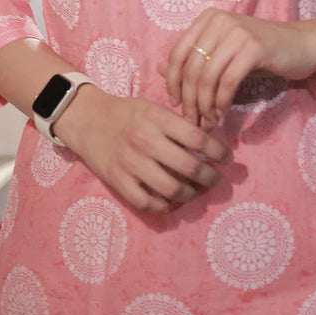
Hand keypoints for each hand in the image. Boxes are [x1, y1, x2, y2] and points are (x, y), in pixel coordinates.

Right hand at [52, 84, 233, 214]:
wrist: (87, 119)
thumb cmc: (126, 113)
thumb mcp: (153, 108)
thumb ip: (177, 124)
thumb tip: (209, 144)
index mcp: (157, 118)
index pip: (197, 138)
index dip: (218, 151)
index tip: (228, 159)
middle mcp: (145, 140)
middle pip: (189, 167)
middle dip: (210, 177)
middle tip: (216, 178)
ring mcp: (130, 163)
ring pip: (171, 189)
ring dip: (191, 194)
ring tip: (197, 191)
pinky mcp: (118, 181)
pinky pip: (148, 203)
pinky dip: (165, 206)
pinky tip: (173, 201)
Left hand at [157, 10, 315, 130]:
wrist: (302, 45)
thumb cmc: (260, 51)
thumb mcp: (223, 53)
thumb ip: (193, 59)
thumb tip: (157, 69)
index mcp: (207, 19)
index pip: (177, 53)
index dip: (172, 82)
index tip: (176, 105)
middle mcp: (219, 21)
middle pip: (191, 68)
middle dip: (189, 100)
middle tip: (192, 122)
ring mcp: (237, 32)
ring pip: (207, 77)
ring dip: (205, 106)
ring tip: (208, 122)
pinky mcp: (254, 47)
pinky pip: (228, 81)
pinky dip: (221, 103)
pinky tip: (222, 114)